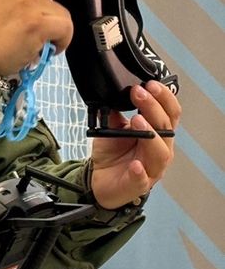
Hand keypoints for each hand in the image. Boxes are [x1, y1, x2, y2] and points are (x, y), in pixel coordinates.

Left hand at [90, 81, 181, 208]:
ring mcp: (152, 168)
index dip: (164, 97)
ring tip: (138, 120)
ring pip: (161, 152)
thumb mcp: (112, 126)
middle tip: (139, 93)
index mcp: (158, 133)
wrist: (99, 179)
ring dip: (151, 135)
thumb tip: (114, 92)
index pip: (170, 112)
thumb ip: (116, 111)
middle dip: (153, 107)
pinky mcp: (139, 184)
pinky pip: (143, 179)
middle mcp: (160, 149)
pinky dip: (140, 172)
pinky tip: (135, 164)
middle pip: (166, 127)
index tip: (149, 84)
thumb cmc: (113, 153)